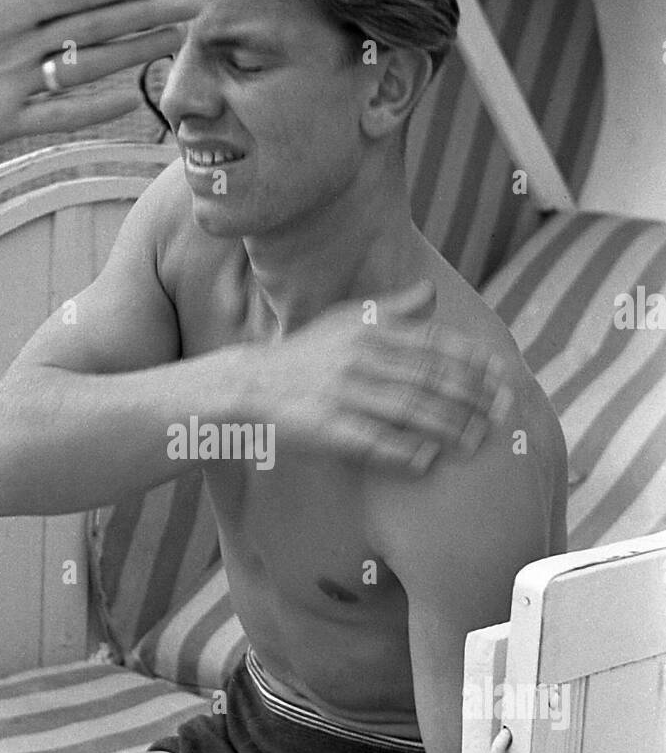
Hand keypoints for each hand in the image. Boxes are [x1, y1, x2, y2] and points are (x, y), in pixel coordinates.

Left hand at [0, 0, 198, 150]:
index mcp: (5, 4)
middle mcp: (19, 44)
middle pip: (96, 30)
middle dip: (144, 18)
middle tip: (191, 9)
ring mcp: (14, 85)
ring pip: (86, 69)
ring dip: (130, 57)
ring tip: (172, 44)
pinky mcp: (1, 123)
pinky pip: (57, 116)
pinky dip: (92, 107)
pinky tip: (127, 98)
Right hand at [242, 281, 513, 475]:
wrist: (250, 384)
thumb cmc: (305, 354)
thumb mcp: (345, 321)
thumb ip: (392, 309)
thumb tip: (430, 291)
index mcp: (368, 332)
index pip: (433, 343)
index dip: (472, 361)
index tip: (502, 376)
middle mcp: (359, 358)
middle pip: (429, 377)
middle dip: (472, 396)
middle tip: (503, 413)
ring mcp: (342, 393)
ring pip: (409, 409)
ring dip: (450, 426)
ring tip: (478, 441)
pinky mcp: (326, 426)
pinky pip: (373, 441)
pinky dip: (403, 451)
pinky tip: (429, 461)